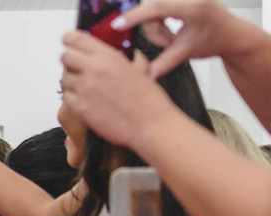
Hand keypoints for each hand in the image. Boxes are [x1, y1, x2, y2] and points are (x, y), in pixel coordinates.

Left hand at [60, 32, 174, 150]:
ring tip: (85, 86)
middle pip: (65, 57)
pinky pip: (66, 98)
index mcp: (108, 56)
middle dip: (69, 60)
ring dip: (71, 80)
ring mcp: (84, 89)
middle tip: (76, 66)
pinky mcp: (79, 107)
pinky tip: (86, 100)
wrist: (149, 124)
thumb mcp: (140, 68)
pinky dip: (72, 98)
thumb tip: (125, 53)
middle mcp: (93, 70)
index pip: (76, 39)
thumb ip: (126, 57)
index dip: (69, 39)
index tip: (68, 41)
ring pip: (64, 78)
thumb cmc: (148, 99)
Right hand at [110, 0, 242, 77]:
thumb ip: (164, 63)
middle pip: (154, 11)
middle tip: (170, 43)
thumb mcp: (187, 53)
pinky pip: (159, 8)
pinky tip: (175, 28)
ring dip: (159, 28)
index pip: (158, 7)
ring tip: (175, 38)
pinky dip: (162, 21)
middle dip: (156, 31)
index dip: (135, 16)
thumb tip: (146, 76)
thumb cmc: (213, 41)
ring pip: (155, 11)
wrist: (231, 32)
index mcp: (194, 6)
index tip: (118, 24)